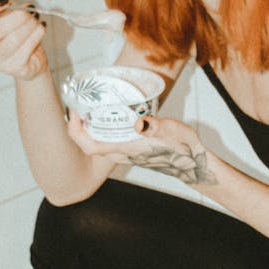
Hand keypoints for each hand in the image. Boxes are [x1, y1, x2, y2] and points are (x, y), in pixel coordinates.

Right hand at [0, 0, 47, 80]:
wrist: (30, 60)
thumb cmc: (13, 33)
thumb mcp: (2, 14)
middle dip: (17, 16)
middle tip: (29, 9)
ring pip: (13, 39)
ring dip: (29, 24)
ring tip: (36, 17)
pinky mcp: (14, 69)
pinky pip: (27, 48)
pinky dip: (37, 34)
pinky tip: (40, 28)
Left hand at [66, 111, 214, 183]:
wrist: (193, 162)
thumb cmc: (183, 147)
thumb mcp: (172, 131)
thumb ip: (156, 127)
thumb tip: (141, 123)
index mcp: (127, 149)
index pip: (90, 146)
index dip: (76, 131)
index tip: (75, 113)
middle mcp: (122, 154)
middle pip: (89, 145)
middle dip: (78, 128)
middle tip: (79, 106)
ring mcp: (126, 154)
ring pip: (97, 145)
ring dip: (88, 130)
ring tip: (89, 109)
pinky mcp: (131, 151)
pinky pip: (107, 143)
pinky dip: (101, 131)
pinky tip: (107, 117)